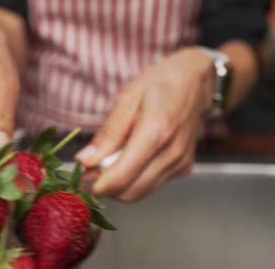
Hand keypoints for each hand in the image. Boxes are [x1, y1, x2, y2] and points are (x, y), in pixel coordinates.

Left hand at [75, 48, 214, 201]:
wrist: (195, 82)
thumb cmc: (160, 84)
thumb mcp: (127, 98)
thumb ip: (108, 133)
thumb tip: (85, 160)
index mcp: (156, 132)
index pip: (121, 177)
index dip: (95, 185)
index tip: (79, 178)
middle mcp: (171, 153)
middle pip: (129, 192)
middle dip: (104, 188)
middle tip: (88, 171)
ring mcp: (180, 163)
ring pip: (140, 192)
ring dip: (119, 185)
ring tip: (107, 162)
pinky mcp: (184, 168)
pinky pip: (151, 184)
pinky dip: (134, 178)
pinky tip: (130, 158)